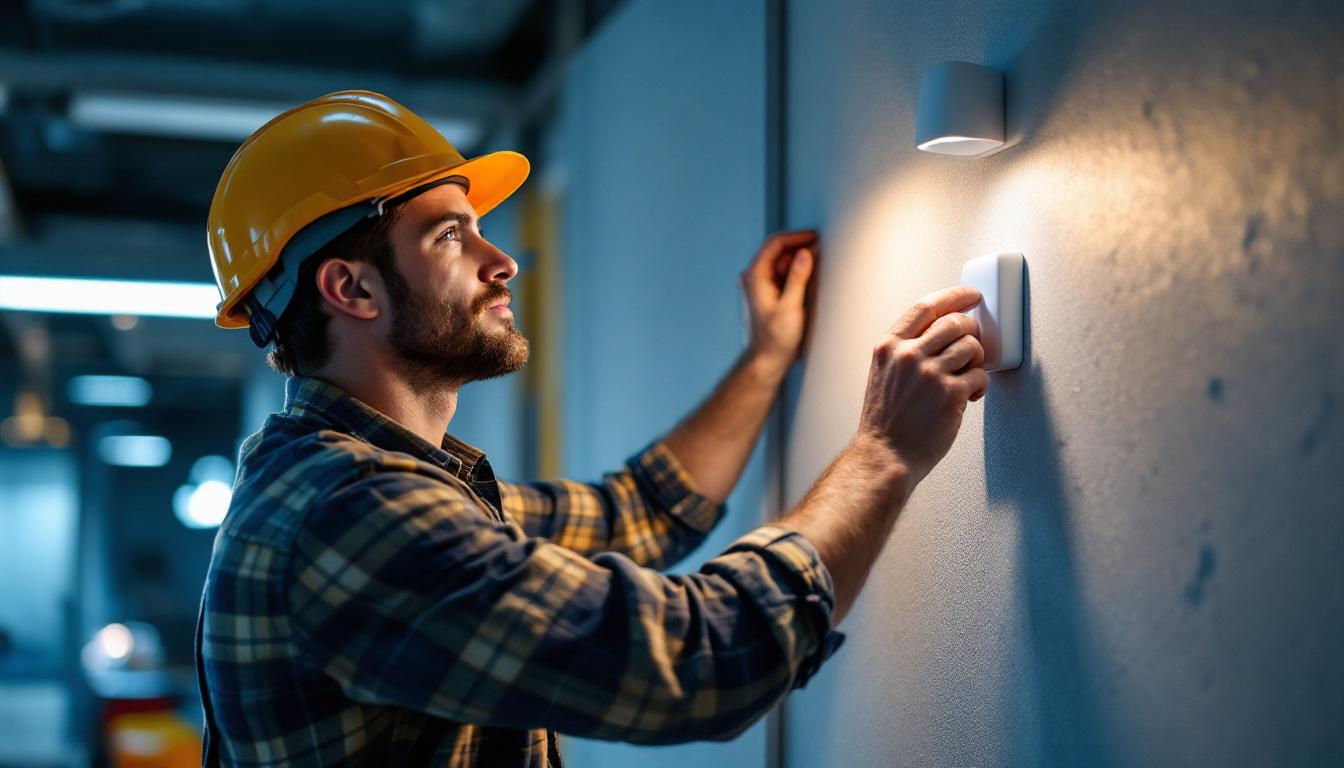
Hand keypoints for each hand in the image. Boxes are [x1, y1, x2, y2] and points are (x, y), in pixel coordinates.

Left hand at [740, 230, 817, 368]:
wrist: (766, 360)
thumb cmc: (775, 338)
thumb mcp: (790, 307)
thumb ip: (798, 277)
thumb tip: (806, 253)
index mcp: (755, 276)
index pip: (775, 243)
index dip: (797, 237)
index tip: (815, 237)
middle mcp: (753, 277)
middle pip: (777, 251)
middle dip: (800, 248)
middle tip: (821, 251)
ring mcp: (759, 285)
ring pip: (780, 262)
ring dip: (798, 260)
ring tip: (817, 265)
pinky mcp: (766, 293)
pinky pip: (781, 275)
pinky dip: (795, 272)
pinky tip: (808, 278)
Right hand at [857, 286, 989, 482]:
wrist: (885, 456)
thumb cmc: (886, 422)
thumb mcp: (883, 374)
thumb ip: (907, 350)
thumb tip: (945, 332)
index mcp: (889, 347)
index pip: (926, 307)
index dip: (954, 295)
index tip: (971, 294)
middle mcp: (908, 355)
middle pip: (955, 322)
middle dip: (972, 331)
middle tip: (974, 345)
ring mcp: (930, 374)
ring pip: (971, 347)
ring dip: (977, 360)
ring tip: (968, 376)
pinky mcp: (950, 394)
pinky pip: (979, 376)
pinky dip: (980, 385)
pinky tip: (970, 396)